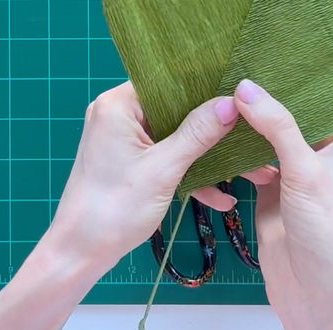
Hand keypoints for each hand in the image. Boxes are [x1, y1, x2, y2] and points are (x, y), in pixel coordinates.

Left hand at [0, 82, 237, 329]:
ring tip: (250, 171)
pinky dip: (187, 173)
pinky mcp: (127, 162)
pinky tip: (220, 198)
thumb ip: (198, 133)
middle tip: (253, 134)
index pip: (168, 81)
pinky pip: (164, 157)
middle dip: (214, 128)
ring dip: (207, 157)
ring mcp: (122, 139)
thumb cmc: (113, 208)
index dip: (205, 87)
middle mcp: (117, 114)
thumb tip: (231, 102)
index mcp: (118, 104)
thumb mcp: (163, 169)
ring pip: (174, 137)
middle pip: (175, 110)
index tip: (242, 95)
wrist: (80, 252)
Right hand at [233, 79, 332, 329]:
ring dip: (242, 131)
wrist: (316, 292)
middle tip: (227, 76)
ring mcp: (292, 177)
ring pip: (263, 143)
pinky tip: (215, 143)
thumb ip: (277, 127)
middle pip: (285, 120)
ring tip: (215, 103)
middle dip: (258, 105)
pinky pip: (248, 165)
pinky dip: (233, 157)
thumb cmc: (329, 233)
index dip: (288, 83)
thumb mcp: (304, 172)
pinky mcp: (270, 195)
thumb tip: (246, 88)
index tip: (257, 58)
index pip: (315, 103)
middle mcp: (318, 158)